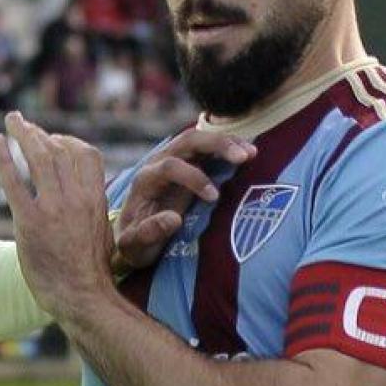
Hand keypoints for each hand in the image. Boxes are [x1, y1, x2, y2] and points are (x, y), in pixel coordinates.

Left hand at [0, 111, 115, 328]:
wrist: (81, 295)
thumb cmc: (91, 269)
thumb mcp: (102, 230)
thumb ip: (92, 207)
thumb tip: (85, 196)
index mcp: (95, 198)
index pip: (84, 153)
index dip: (67, 140)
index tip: (53, 139)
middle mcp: (75, 197)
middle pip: (57, 149)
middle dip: (39, 131)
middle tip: (22, 122)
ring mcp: (51, 208)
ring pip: (37, 157)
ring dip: (22, 134)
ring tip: (11, 122)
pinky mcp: (29, 222)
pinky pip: (13, 181)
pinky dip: (4, 158)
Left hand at [111, 127, 257, 272]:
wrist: (133, 236)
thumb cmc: (135, 242)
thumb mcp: (134, 245)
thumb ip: (148, 233)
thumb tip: (173, 219)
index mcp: (144, 180)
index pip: (170, 167)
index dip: (194, 178)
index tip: (214, 197)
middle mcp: (158, 162)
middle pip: (187, 141)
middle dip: (216, 146)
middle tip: (242, 157)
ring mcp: (174, 159)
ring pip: (200, 140)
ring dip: (227, 143)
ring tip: (251, 153)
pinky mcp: (189, 164)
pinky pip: (209, 148)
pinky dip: (229, 147)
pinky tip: (249, 153)